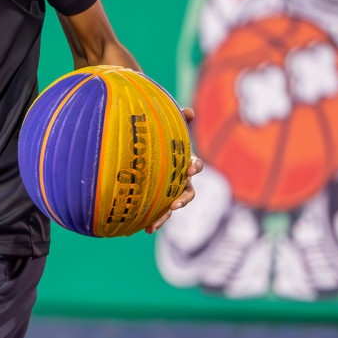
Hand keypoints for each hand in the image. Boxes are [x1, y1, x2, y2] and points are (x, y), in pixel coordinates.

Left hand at [147, 107, 202, 234]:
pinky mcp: (160, 201)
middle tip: (175, 204)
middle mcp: (181, 180)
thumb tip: (189, 110)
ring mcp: (171, 192)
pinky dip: (153, 220)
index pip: (195, 165)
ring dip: (165, 216)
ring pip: (172, 206)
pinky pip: (159, 212)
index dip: (194, 167)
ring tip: (154, 225)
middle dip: (183, 199)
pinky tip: (143, 228)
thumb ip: (179, 121)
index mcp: (185, 162)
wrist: (150, 151)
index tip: (189, 169)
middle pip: (187, 192)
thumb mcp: (170, 130)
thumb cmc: (163, 140)